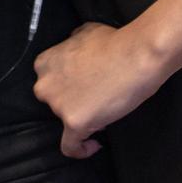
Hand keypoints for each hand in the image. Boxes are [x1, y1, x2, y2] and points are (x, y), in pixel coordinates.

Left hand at [32, 20, 171, 158]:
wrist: (136, 56)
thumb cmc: (116, 42)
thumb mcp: (85, 32)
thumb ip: (72, 45)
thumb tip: (74, 50)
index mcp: (45, 63)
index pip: (49, 81)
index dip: (67, 84)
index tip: (84, 85)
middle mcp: (46, 85)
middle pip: (54, 101)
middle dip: (72, 101)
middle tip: (95, 96)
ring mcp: (59, 106)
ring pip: (65, 121)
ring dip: (83, 118)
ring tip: (106, 110)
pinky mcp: (74, 123)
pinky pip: (70, 146)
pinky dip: (81, 149)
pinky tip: (95, 145)